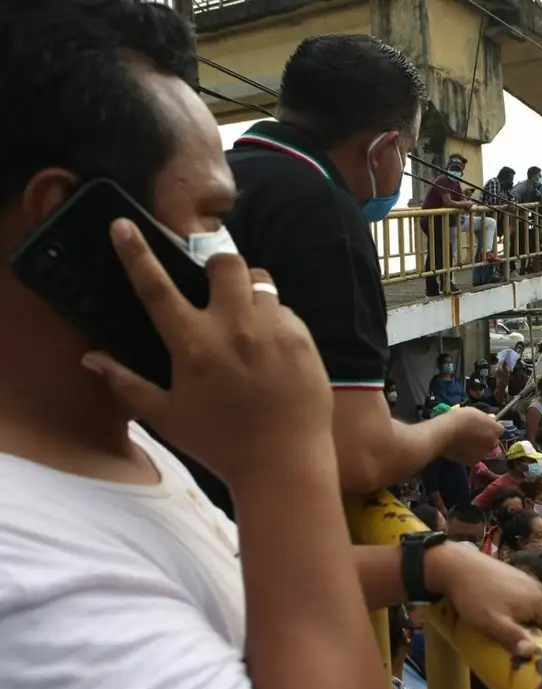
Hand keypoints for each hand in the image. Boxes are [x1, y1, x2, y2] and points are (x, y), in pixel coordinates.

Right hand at [82, 219, 330, 484]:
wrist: (285, 462)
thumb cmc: (221, 443)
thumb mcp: (167, 417)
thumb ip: (127, 383)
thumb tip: (91, 358)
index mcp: (194, 345)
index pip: (157, 287)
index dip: (136, 253)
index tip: (124, 225)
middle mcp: (234, 328)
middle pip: (225, 262)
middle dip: (217, 268)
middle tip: (215, 292)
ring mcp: (272, 330)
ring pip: (261, 280)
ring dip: (249, 290)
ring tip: (246, 320)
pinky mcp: (303, 338)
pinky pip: (286, 310)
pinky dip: (275, 319)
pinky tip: (272, 348)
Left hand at [428, 542, 541, 656]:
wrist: (458, 566)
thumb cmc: (476, 597)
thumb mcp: (492, 623)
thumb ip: (513, 638)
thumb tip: (532, 653)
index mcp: (538, 602)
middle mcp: (538, 590)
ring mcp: (527, 581)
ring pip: (538, 609)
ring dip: (537, 626)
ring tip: (527, 642)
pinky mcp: (516, 577)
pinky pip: (528, 601)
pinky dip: (527, 614)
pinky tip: (514, 620)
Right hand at [440, 407, 502, 463]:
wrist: (445, 433)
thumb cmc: (459, 418)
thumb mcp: (474, 411)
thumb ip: (485, 418)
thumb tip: (491, 419)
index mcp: (495, 429)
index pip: (499, 429)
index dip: (491, 428)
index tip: (484, 427)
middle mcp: (493, 443)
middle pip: (493, 441)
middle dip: (487, 439)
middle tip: (474, 435)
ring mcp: (484, 454)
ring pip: (484, 451)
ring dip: (479, 448)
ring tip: (466, 443)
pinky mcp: (473, 462)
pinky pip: (474, 457)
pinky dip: (470, 455)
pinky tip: (461, 449)